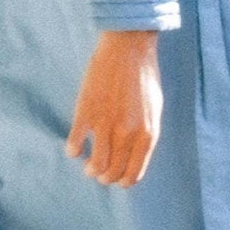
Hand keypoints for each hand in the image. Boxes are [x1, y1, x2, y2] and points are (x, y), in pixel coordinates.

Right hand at [66, 30, 163, 188]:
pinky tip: (75, 148)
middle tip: (100, 174)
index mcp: (147, 133)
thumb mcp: (154, 108)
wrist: (129, 47)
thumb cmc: (143, 76)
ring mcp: (106, 124)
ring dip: (91, 170)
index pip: (134, 173)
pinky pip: (76, 143)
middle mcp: (127, 133)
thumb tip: (136, 156)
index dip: (124, 181)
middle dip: (105, 177)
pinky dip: (74, 150)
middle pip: (113, 172)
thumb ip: (146, 133)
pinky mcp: (86, 112)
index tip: (117, 179)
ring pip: (95, 164)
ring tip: (88, 167)